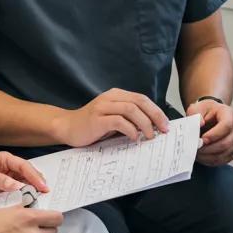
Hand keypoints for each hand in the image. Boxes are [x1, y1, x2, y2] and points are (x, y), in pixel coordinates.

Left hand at [0, 152, 48, 207]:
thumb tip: (17, 186)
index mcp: (4, 160)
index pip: (24, 166)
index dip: (34, 176)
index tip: (42, 186)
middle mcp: (6, 170)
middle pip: (27, 176)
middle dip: (37, 184)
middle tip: (46, 194)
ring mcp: (4, 182)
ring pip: (23, 187)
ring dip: (31, 193)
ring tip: (40, 202)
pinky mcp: (0, 193)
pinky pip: (15, 197)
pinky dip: (21, 201)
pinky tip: (26, 207)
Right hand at [55, 88, 169, 146]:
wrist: (67, 127)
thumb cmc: (92, 126)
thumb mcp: (113, 119)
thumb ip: (129, 119)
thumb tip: (152, 128)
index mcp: (116, 95)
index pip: (142, 99)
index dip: (156, 111)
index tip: (166, 125)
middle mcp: (111, 97)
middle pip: (140, 102)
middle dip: (155, 116)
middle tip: (163, 130)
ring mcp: (103, 107)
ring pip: (131, 110)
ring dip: (145, 123)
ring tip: (149, 136)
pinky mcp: (97, 119)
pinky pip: (119, 121)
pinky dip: (130, 129)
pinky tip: (134, 138)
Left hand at [187, 99, 232, 165]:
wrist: (209, 116)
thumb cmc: (204, 112)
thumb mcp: (197, 108)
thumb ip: (196, 114)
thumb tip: (200, 124)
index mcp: (229, 114)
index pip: (226, 125)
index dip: (214, 135)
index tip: (201, 139)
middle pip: (226, 143)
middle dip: (208, 148)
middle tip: (195, 148)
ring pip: (224, 154)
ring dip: (208, 156)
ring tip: (195, 152)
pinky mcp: (231, 152)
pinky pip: (222, 160)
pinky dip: (210, 161)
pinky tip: (201, 156)